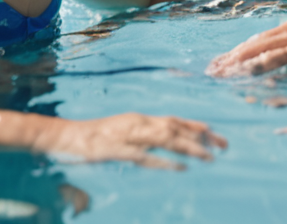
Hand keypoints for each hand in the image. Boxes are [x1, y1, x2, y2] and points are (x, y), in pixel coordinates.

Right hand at [38, 114, 226, 168]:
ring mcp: (127, 136)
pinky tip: (179, 168)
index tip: (216, 134)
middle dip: (202, 136)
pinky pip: (144, 156)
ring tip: (208, 157)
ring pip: (165, 139)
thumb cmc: (92, 138)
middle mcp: (137, 123)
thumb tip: (162, 146)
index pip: (174, 119)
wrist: (62, 136)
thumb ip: (140, 138)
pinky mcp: (116, 150)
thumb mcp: (121, 134)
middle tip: (224, 145)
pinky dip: (163, 162)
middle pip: (176, 127)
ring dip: (189, 147)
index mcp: (139, 119)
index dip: (197, 126)